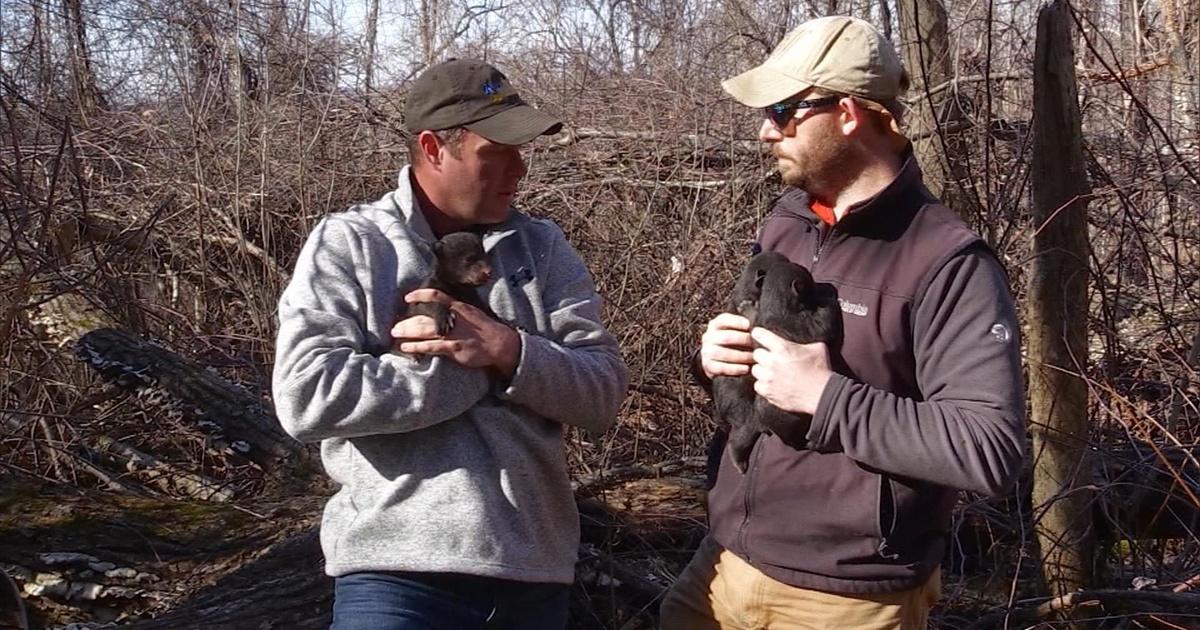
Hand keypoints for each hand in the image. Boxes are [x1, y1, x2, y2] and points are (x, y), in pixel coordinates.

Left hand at [392, 289, 520, 376]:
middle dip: (408, 321)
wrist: (501, 344)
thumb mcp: (472, 313)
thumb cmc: (485, 329)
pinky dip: (417, 347)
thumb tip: (440, 311)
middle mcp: (454, 318)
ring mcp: (454, 334)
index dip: (420, 295)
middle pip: (425, 317)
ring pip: (425, 331)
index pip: (436, 296)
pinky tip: (406, 347)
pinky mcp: (454, 348)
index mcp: (459, 307)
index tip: (407, 297)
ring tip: (394, 334)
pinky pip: (431, 347)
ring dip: (408, 332)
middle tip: (395, 325)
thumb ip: (456, 311)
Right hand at [700, 313, 753, 378]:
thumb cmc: (730, 343)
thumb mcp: (733, 331)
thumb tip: (759, 330)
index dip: (736, 322)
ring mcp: (707, 352)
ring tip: (753, 358)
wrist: (715, 360)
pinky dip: (735, 368)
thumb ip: (743, 328)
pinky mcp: (708, 366)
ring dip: (741, 356)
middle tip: (755, 344)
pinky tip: (746, 368)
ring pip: (723, 353)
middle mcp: (708, 337)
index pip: (723, 320)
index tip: (749, 325)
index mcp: (715, 325)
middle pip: (726, 337)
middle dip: (742, 340)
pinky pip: (722, 368)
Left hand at [749, 327, 831, 414]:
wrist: (822, 395)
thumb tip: (804, 337)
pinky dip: (764, 385)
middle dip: (764, 356)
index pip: (759, 334)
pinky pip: (757, 385)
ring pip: (755, 370)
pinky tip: (773, 384)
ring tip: (773, 373)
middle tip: (772, 359)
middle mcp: (772, 361)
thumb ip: (805, 342)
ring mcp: (769, 378)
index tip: (759, 335)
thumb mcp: (817, 349)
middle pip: (756, 354)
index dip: (759, 334)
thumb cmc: (821, 371)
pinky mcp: (768, 392)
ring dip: (762, 371)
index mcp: (782, 348)